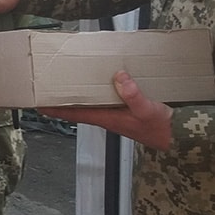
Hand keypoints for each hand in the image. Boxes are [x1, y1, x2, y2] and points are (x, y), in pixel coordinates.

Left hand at [40, 70, 172, 150]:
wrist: (177, 136)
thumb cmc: (160, 128)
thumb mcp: (148, 110)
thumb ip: (133, 95)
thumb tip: (119, 77)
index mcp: (105, 118)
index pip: (73, 113)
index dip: (54, 108)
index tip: (37, 103)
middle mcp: (106, 115)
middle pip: (76, 105)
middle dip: (61, 97)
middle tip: (46, 84)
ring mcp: (114, 112)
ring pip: (89, 101)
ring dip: (77, 92)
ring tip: (64, 78)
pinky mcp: (123, 108)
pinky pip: (104, 97)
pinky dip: (96, 89)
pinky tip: (98, 79)